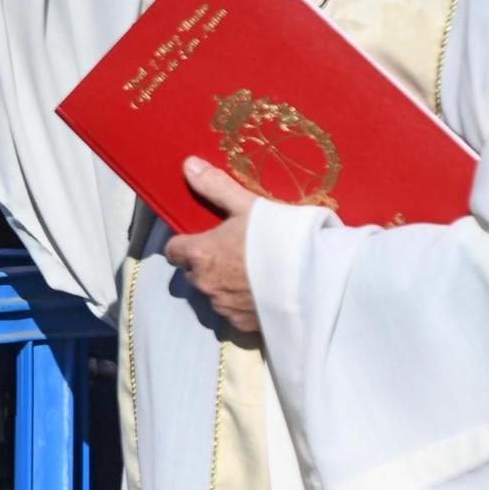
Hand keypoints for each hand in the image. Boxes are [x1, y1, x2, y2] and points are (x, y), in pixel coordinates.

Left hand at [163, 158, 260, 334]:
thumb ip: (215, 186)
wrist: (315, 280)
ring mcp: (224, 307)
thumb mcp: (247, 206)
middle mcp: (205, 284)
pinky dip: (242, 304)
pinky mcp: (244, 325)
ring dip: (223, 285)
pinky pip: (234, 313)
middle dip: (205, 264)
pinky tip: (262, 292)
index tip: (200, 237)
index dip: (184, 243)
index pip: (173, 250)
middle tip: (231, 251)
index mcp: (199, 254)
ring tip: (250, 272)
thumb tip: (187, 164)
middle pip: (193, 272)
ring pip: (213, 294)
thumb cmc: (277, 238)